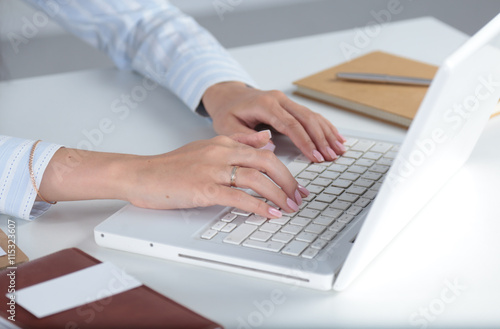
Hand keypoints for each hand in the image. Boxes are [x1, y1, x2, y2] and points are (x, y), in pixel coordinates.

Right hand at [39, 131, 307, 217]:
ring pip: (256, 178)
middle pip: (266, 163)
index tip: (295, 183)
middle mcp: (220, 152)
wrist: (140, 174)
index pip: (263, 152)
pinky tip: (268, 213)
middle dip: (288, 181)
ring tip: (289, 207)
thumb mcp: (206, 147)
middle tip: (299, 196)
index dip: (284, 168)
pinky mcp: (203, 188)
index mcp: (223, 142)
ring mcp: (212, 169)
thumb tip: (265, 141)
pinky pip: (238, 197)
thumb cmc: (171, 166)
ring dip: (278, 194)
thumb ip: (237, 142)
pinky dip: (257, 206)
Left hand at [202, 81, 346, 162]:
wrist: (228, 95)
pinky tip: (336, 137)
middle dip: (321, 139)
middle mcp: (279, 99)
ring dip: (327, 134)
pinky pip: (311, 115)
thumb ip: (247, 137)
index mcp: (265, 104)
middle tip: (331, 157)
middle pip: (306, 119)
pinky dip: (325, 127)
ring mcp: (286, 101)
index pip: (290, 124)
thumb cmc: (228, 112)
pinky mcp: (290, 105)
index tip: (315, 156)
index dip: (305, 141)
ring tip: (339, 150)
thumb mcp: (228, 126)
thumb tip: (271, 147)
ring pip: (312, 116)